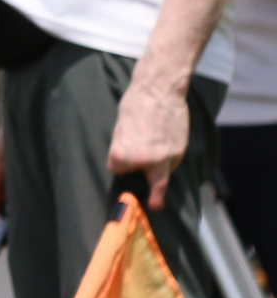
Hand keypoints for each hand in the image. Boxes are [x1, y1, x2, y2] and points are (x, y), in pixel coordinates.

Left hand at [108, 76, 189, 206]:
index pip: (117, 170)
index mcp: (122, 156)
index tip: (120, 155)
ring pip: (160, 173)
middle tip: (156, 206)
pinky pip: (171, 164)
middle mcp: (144, 161)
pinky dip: (168, 160)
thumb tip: (130, 167)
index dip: (119, 162)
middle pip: (146, 181)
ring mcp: (166, 158)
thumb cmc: (134, 108)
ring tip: (155, 146)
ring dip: (158, 168)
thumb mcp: (119, 131)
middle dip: (148, 187)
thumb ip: (123, 151)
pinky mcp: (180, 152)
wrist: (159, 91)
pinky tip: (166, 143)